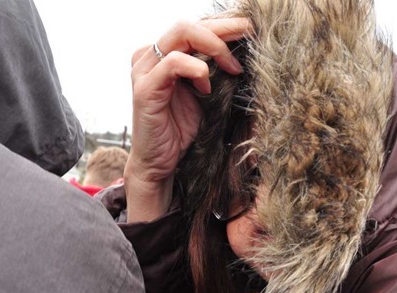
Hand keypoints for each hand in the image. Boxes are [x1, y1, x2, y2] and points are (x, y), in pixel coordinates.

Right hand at [125, 18, 249, 222]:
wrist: (161, 164)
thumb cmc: (182, 130)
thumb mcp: (206, 94)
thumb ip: (217, 71)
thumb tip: (248, 52)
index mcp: (164, 54)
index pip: (196, 27)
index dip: (225, 25)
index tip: (252, 30)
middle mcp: (151, 56)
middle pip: (190, 23)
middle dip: (224, 28)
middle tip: (249, 36)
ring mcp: (145, 70)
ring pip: (181, 33)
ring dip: (214, 46)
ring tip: (233, 68)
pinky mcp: (144, 88)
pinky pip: (173, 63)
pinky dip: (196, 69)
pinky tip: (207, 87)